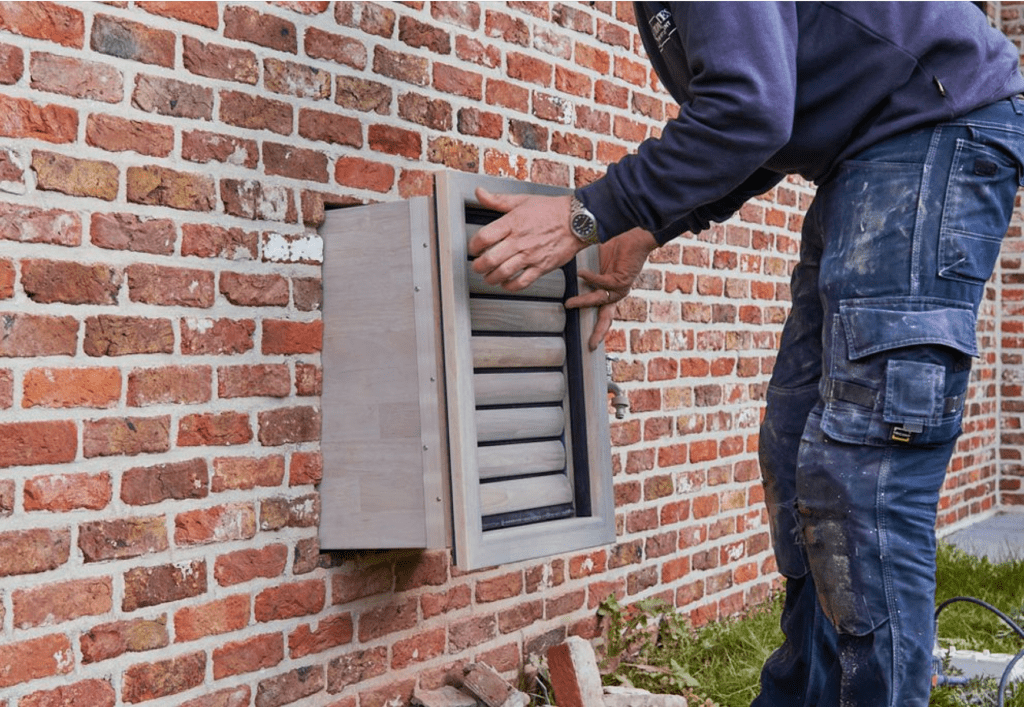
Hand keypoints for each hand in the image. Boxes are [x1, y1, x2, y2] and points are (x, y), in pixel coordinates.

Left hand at [467, 188, 587, 291]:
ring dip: (491, 278)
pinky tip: (506, 283)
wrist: (577, 220)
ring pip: (503, 273)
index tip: (473, 248)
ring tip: (488, 276)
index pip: (484, 237)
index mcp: (512, 223)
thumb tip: (479, 192)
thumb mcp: (522, 200)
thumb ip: (497, 199)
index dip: (473, 245)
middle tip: (477, 266)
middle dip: (478, 266)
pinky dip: (510, 286)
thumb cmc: (551, 210)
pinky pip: (522, 282)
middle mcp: (520, 240)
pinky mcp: (542, 267)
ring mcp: (531, 255)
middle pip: (490, 259)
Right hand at [565, 228, 658, 350]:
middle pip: (606, 318)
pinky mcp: (622, 278)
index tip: (590, 344)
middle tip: (590, 345)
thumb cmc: (615, 247)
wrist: (634, 235)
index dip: (597, 329)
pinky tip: (581, 274)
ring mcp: (620, 287)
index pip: (603, 315)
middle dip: (598, 332)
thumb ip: (585, 276)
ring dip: (583, 302)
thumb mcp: (596, 264)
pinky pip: (603, 282)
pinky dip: (591, 279)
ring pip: (599, 300)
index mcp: (611, 293)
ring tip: (569, 303)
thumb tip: (566, 277)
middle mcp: (617, 293)